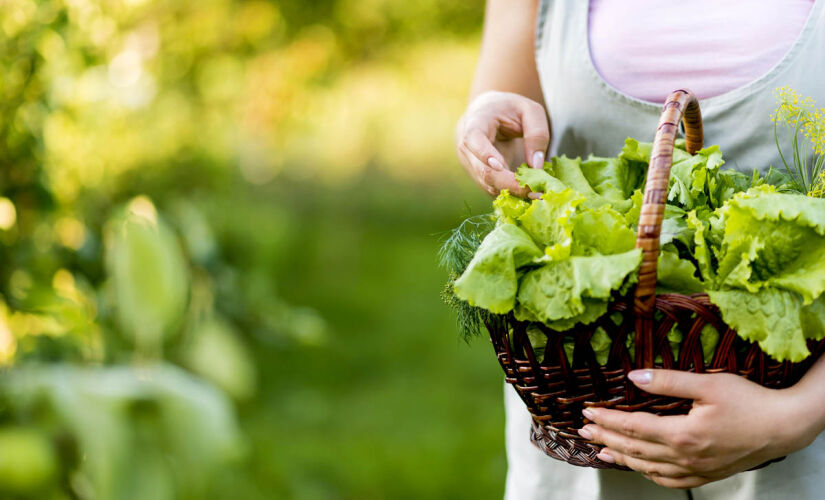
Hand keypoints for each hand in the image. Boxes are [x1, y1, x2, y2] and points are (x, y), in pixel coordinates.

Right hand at [456, 91, 549, 196]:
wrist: (489, 113)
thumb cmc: (510, 109)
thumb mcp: (531, 111)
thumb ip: (537, 134)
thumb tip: (536, 166)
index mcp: (476, 122)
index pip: (473, 139)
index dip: (484, 153)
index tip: (501, 166)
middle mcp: (466, 145)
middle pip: (482, 169)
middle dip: (508, 183)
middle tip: (534, 191)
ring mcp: (469, 163)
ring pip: (487, 184)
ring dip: (511, 191)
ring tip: (536, 193)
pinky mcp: (477, 175)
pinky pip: (491, 188)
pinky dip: (509, 192)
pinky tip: (528, 192)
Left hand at [577, 369, 820, 488]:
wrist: (784, 427)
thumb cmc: (749, 402)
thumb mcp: (708, 384)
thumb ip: (669, 381)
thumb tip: (633, 377)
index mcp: (682, 434)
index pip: (633, 427)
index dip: (607, 419)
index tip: (587, 411)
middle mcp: (685, 457)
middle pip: (635, 449)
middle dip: (605, 437)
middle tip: (583, 429)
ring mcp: (696, 470)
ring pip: (649, 468)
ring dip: (622, 457)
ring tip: (600, 449)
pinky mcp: (707, 475)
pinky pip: (670, 481)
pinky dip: (649, 474)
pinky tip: (640, 468)